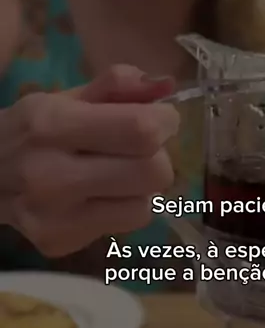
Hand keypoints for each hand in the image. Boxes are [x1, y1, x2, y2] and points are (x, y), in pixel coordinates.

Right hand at [0, 65, 178, 255]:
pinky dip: (122, 209)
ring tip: (115, 176)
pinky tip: (96, 197)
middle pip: (153, 172)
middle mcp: (51, 175)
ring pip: (145, 206)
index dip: (164, 122)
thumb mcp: (67, 97)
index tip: (160, 120)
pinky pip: (125, 226)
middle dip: (157, 156)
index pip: (141, 130)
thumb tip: (167, 85)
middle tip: (138, 150)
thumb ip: (119, 85)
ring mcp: (54, 216)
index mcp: (53, 125)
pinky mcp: (59, 242)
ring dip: (141, 188)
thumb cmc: (34, 131)